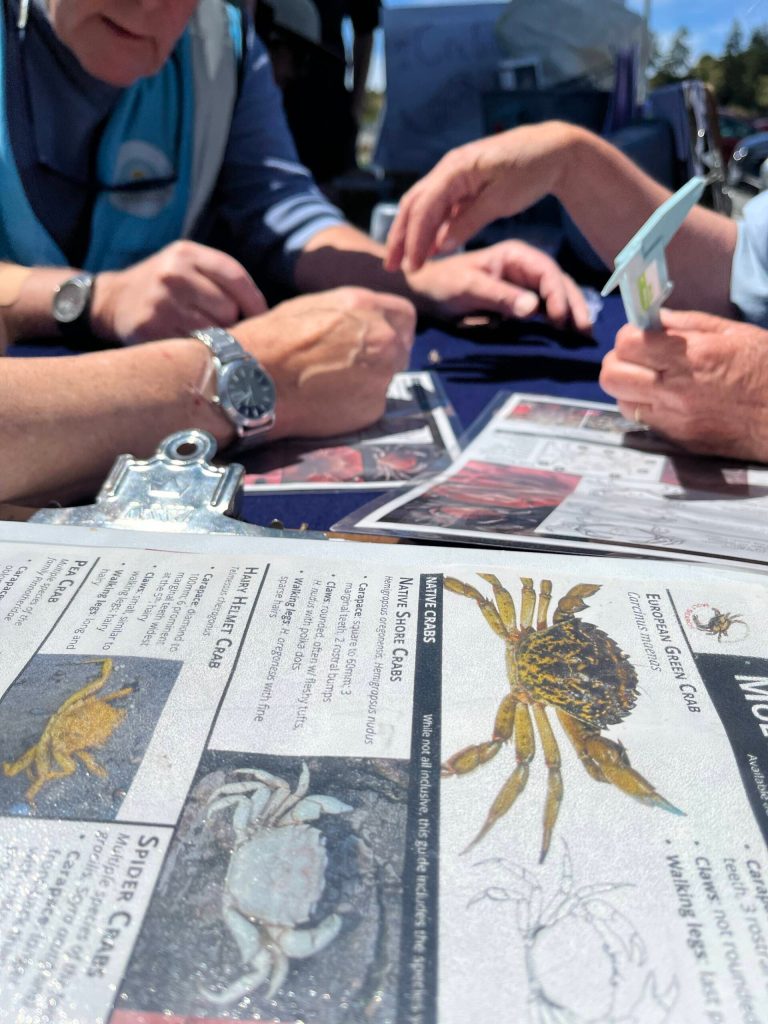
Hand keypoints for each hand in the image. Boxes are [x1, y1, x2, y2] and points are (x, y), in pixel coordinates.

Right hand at [91, 240, 267, 343]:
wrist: (113, 299)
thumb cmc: (164, 285)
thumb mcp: (187, 264)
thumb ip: (221, 278)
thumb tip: (264, 314)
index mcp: (187, 254)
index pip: (236, 278)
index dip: (254, 302)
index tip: (261, 318)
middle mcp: (173, 275)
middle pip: (227, 308)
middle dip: (230, 320)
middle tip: (218, 324)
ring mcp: (160, 302)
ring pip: (212, 330)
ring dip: (215, 338)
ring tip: (204, 335)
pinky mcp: (150, 328)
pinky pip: (191, 346)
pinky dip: (196, 349)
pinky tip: (189, 344)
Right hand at [232, 287, 415, 437]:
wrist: (252, 379)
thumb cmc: (271, 341)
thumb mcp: (312, 307)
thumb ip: (347, 314)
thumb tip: (360, 324)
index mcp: (365, 306)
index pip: (405, 316)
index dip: (393, 329)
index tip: (381, 339)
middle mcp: (382, 340)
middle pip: (401, 349)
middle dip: (384, 356)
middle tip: (354, 366)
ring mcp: (380, 376)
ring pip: (387, 378)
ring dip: (368, 381)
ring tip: (332, 384)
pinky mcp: (372, 408)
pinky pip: (372, 405)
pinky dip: (356, 405)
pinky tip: (328, 401)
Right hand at [386, 123, 579, 272]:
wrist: (554, 149)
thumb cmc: (531, 171)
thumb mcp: (501, 201)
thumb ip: (468, 223)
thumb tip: (441, 246)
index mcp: (456, 169)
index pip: (425, 208)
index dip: (415, 240)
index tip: (412, 267)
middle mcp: (448, 168)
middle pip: (414, 205)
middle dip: (400, 238)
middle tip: (391, 267)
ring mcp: (454, 174)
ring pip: (423, 205)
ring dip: (411, 233)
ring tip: (404, 261)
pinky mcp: (463, 182)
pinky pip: (439, 206)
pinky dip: (431, 227)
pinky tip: (429, 249)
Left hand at [405, 241, 591, 330]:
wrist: (425, 290)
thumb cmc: (443, 283)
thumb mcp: (470, 287)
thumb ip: (501, 296)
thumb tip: (534, 309)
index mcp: (515, 255)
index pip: (547, 272)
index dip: (558, 294)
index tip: (560, 318)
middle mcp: (525, 266)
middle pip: (558, 283)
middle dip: (573, 304)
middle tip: (585, 330)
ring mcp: (524, 283)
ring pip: (556, 296)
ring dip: (570, 313)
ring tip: (583, 334)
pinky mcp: (520, 300)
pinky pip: (544, 308)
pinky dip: (557, 319)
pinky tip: (567, 333)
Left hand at [600, 309, 767, 460]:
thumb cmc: (767, 368)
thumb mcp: (734, 333)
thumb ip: (688, 323)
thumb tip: (656, 318)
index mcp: (691, 355)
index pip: (627, 343)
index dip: (629, 336)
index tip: (642, 335)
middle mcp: (675, 389)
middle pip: (611, 375)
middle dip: (619, 361)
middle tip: (638, 357)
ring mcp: (673, 418)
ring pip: (620, 400)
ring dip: (627, 386)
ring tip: (649, 379)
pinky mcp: (677, 438)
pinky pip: (640, 420)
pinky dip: (642, 407)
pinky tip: (662, 399)